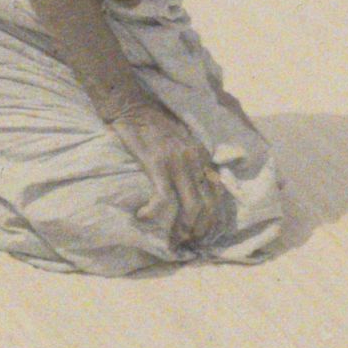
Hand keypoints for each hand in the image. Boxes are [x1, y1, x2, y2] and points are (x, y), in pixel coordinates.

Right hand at [107, 98, 225, 249]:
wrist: (130, 104)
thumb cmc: (149, 122)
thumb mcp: (179, 140)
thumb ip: (189, 159)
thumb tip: (191, 186)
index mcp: (201, 154)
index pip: (218, 193)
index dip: (212, 218)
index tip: (202, 233)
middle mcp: (195, 159)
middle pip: (208, 205)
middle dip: (200, 230)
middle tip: (187, 242)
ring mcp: (177, 162)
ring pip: (191, 207)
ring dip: (183, 228)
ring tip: (171, 238)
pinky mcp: (157, 164)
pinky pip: (164, 198)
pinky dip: (155, 213)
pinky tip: (143, 216)